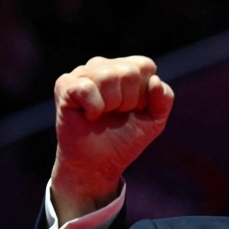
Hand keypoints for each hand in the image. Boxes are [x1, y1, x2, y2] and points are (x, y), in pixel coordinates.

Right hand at [50, 56, 173, 222]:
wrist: (98, 163)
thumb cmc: (125, 138)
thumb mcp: (154, 120)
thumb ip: (164, 99)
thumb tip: (155, 81)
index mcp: (126, 68)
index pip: (144, 66)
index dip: (143, 95)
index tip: (133, 110)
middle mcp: (104, 65)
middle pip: (128, 72)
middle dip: (127, 102)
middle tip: (115, 115)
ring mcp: (82, 73)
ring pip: (108, 77)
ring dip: (110, 105)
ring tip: (102, 115)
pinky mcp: (65, 85)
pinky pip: (86, 88)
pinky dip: (93, 109)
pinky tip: (89, 116)